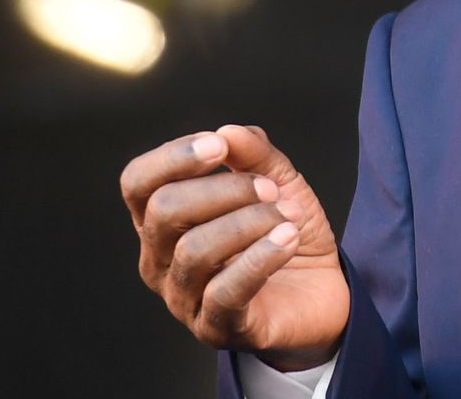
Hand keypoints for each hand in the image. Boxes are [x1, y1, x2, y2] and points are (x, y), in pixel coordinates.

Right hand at [120, 124, 348, 369]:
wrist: (322, 291)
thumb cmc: (285, 233)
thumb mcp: (277, 182)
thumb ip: (254, 153)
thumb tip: (228, 132)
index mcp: (162, 220)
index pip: (137, 183)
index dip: (173, 157)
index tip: (219, 146)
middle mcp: (160, 260)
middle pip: (164, 211)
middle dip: (224, 189)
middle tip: (270, 190)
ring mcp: (182, 299)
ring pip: (193, 250)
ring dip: (249, 223)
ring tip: (287, 218)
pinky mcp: (215, 328)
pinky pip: (225, 292)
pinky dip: (261, 257)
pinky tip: (288, 239)